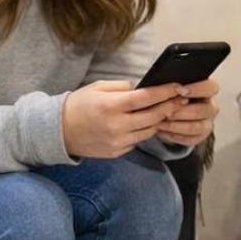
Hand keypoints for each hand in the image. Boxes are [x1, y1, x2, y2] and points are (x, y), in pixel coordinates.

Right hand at [61, 80, 187, 158]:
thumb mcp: (98, 87)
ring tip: (165, 111)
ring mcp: (117, 141)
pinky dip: (142, 132)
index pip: (146, 98)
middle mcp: (117, 125)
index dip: (166, 92)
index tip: (179, 87)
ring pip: (149, 131)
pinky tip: (144, 125)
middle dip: (170, 107)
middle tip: (181, 99)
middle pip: (153, 116)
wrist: (58, 131)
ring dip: (159, 121)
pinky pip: (137, 141)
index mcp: (112, 105)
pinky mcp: (116, 152)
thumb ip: (122, 87)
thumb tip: (142, 89)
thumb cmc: (79, 105)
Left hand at [156, 78, 219, 146]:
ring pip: (197, 127)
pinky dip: (174, 136)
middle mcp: (210, 107)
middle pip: (203, 110)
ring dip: (176, 126)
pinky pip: (190, 139)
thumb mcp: (173, 89)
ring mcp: (207, 123)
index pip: (210, 88)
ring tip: (160, 124)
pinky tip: (162, 132)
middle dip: (182, 112)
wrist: (169, 115)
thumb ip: (174, 87)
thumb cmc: (172, 97)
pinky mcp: (200, 136)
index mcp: (207, 91)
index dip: (196, 89)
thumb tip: (168, 88)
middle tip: (166, 112)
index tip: (179, 91)